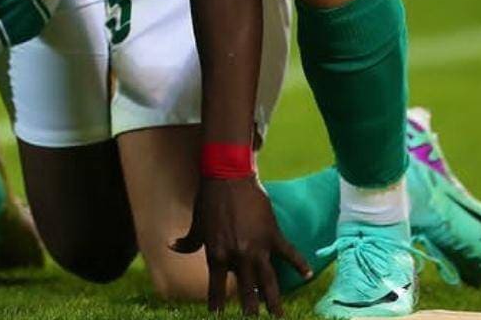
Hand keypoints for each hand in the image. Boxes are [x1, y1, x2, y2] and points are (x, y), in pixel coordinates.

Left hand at [172, 177, 310, 315]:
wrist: (227, 176)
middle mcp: (238, 255)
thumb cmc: (209, 199)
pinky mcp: (272, 234)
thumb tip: (171, 246)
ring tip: (278, 316)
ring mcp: (257, 247)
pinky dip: (300, 264)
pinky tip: (308, 274)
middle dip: (250, 311)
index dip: (217, 304)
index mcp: (217, 255)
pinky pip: (289, 253)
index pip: (217, 287)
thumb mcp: (197, 224)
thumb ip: (188, 241)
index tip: (218, 317)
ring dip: (274, 300)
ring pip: (268, 281)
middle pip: (247, 291)